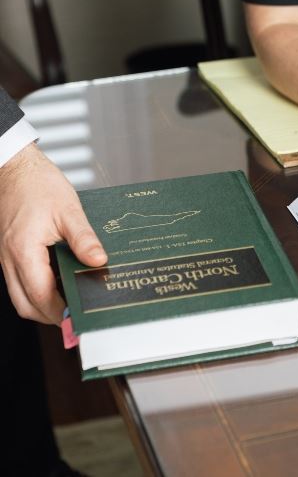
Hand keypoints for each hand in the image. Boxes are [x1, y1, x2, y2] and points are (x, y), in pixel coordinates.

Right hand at [0, 144, 106, 324]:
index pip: (41, 295)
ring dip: (43, 304)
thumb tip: (99, 262)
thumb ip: (84, 238)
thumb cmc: (37, 184)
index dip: (60, 312)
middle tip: (77, 316)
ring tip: (72, 302)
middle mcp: (10, 258)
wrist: (14, 167)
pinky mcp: (9, 251)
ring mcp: (6, 256)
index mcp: (23, 250)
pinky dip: (37, 288)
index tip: (80, 320)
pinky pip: (20, 280)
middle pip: (26, 304)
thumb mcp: (68, 209)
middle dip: (51, 315)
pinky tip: (59, 282)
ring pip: (20, 295)